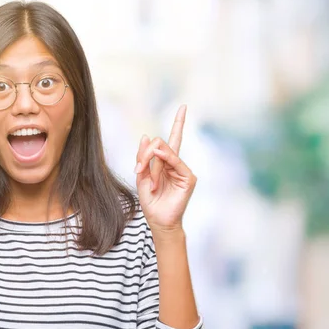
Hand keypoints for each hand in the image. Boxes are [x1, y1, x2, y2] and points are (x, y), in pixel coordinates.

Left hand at [134, 105, 196, 232]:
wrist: (158, 221)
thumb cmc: (151, 202)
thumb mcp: (142, 177)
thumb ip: (143, 158)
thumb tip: (146, 136)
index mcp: (165, 162)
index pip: (173, 138)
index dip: (179, 122)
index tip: (183, 106)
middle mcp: (176, 164)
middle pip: (162, 143)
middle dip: (146, 153)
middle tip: (139, 169)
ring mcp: (183, 170)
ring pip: (166, 152)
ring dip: (153, 164)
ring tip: (149, 181)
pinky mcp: (188, 178)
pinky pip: (176, 162)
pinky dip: (165, 160)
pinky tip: (159, 162)